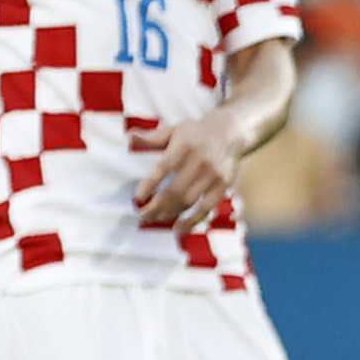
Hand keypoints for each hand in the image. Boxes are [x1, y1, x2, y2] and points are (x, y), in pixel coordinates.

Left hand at [132, 111, 246, 228]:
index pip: (163, 168)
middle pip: (175, 190)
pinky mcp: (223, 186)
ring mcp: (213, 175)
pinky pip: (206, 208)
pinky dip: (192, 221)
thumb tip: (130, 138)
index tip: (137, 198)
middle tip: (142, 216)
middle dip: (156, 207)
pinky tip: (179, 229)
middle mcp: (200, 161)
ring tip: (155, 219)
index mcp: (184, 145)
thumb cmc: (196, 134)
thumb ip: (152, 138)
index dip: (150, 185)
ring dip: (169, 214)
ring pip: (188, 201)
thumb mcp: (174, 130)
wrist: (230, 132)